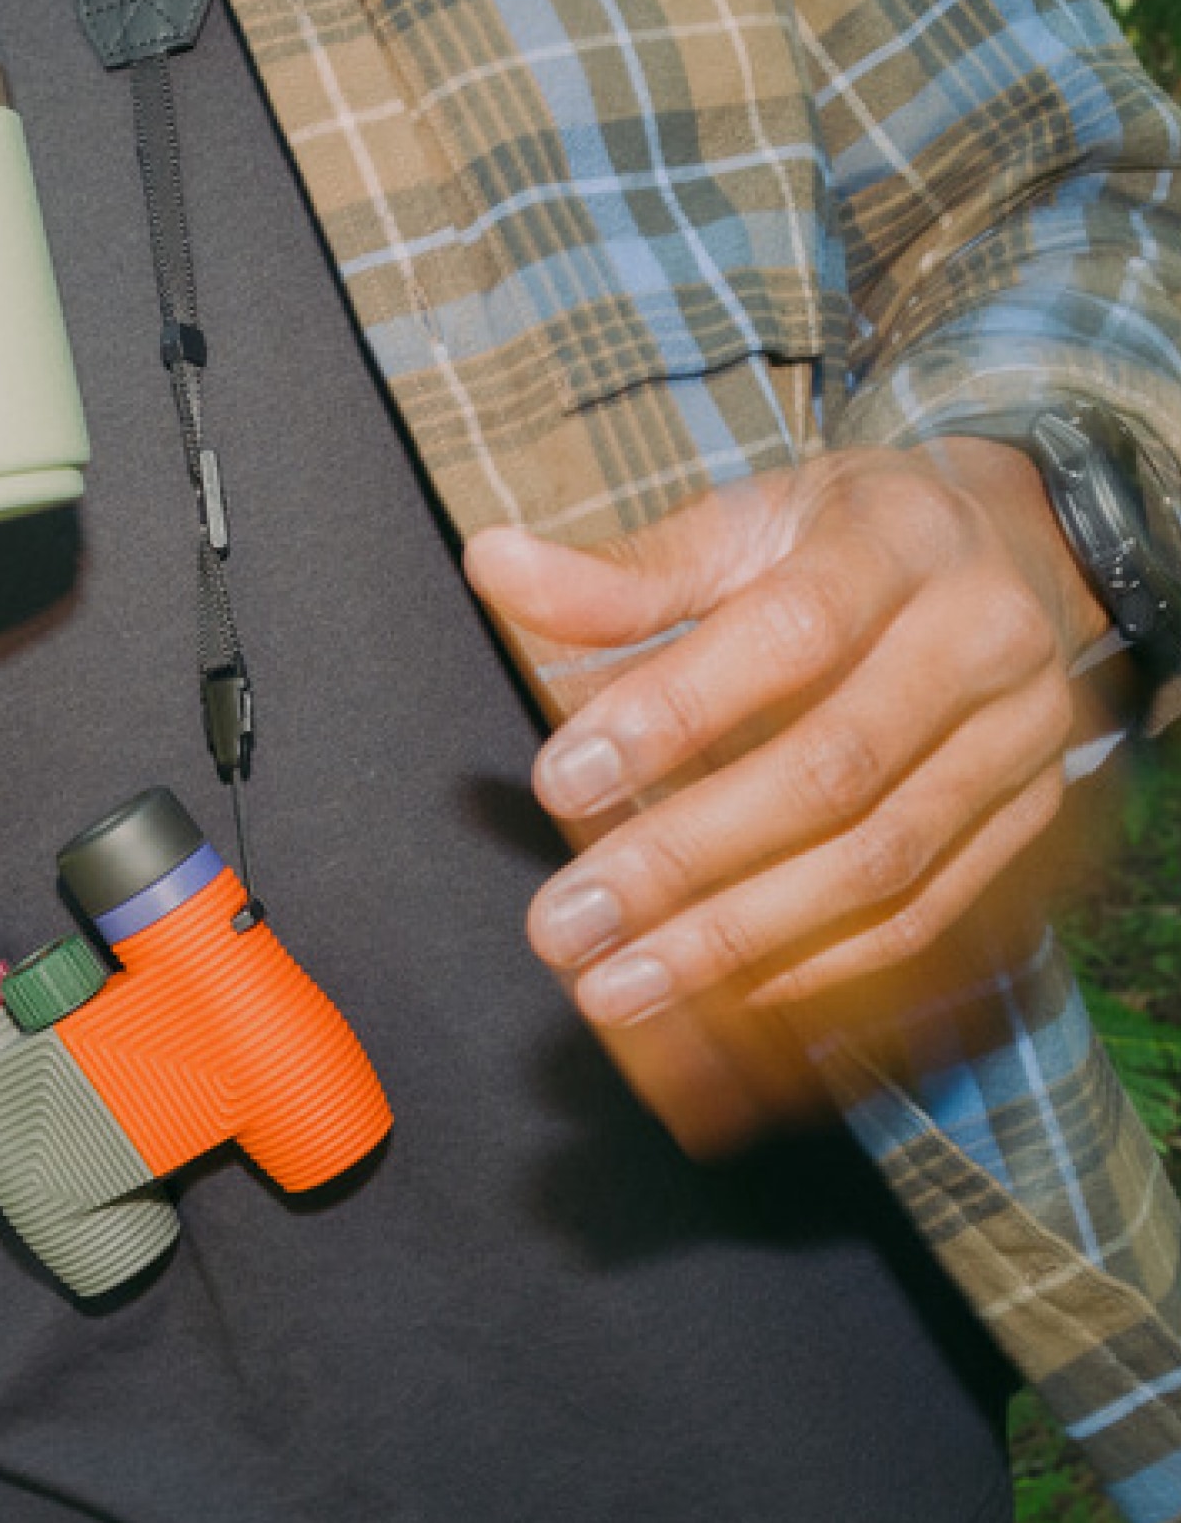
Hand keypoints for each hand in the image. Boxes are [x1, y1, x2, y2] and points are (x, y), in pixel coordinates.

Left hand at [464, 438, 1114, 1054]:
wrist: (1014, 552)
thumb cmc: (846, 541)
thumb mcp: (746, 523)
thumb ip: (626, 571)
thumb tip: (494, 565)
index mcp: (900, 541)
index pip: (790, 635)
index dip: (673, 716)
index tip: (559, 782)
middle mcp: (982, 640)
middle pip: (832, 769)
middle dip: (683, 860)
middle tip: (565, 927)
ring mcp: (1020, 739)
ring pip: (879, 863)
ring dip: (735, 941)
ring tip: (616, 986)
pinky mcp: (1028, 818)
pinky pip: (923, 915)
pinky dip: (814, 968)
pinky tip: (716, 999)